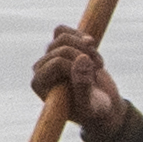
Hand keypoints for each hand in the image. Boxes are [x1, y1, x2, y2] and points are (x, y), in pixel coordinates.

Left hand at [24, 22, 135, 138]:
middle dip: (85, 57)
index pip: (58, 62)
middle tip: (97, 74)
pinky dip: (81, 38)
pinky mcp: (59, 46)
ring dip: (86, 49)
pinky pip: (62, 30)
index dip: (79, 66)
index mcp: (39, 84)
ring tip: (97, 65)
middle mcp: (40, 69)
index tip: (92, 80)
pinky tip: (91, 50)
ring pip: (63, 37)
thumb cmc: (93, 110)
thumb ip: (84, 86)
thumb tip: (82, 59)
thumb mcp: (91, 105)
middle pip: (62, 48)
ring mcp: (49, 56)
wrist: (102, 105)